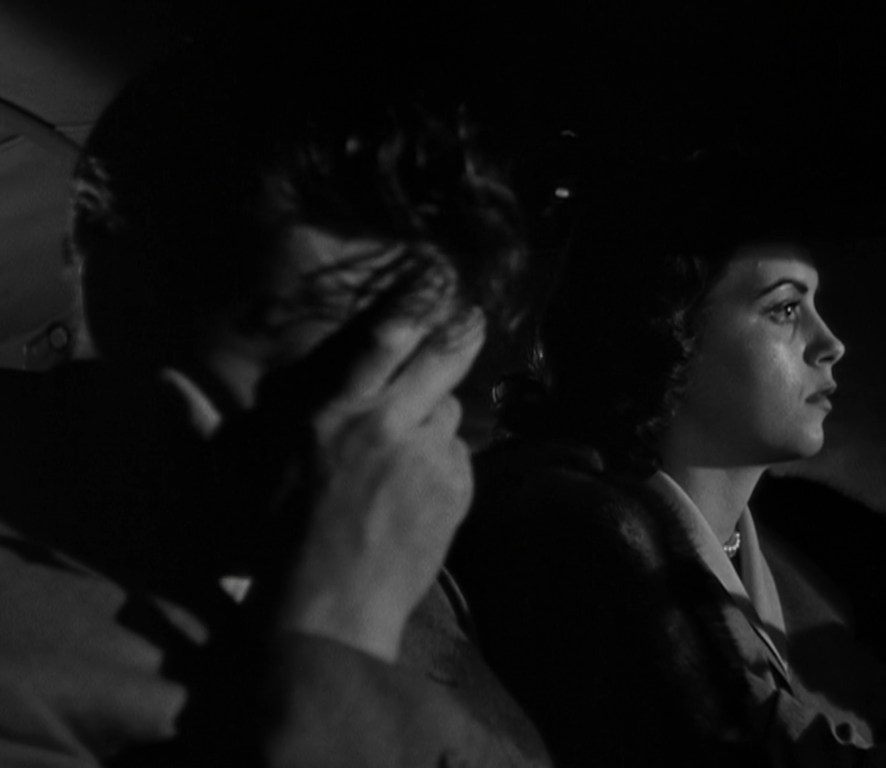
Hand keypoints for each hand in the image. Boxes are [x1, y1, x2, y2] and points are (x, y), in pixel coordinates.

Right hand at [222, 306, 484, 661]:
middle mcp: (388, 424)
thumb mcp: (232, 479)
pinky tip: (421, 488)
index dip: (415, 307)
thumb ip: (203, 423)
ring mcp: (427, 457)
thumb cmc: (273, 542)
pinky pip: (460, 457)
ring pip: (450, 412)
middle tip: (476, 320)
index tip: (438, 284)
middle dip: (461, 335)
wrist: (328, 608)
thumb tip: (159, 379)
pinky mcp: (455, 490)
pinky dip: (446, 462)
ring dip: (437, 417)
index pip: (383, 341)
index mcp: (336, 413)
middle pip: (441, 360)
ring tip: (415, 443)